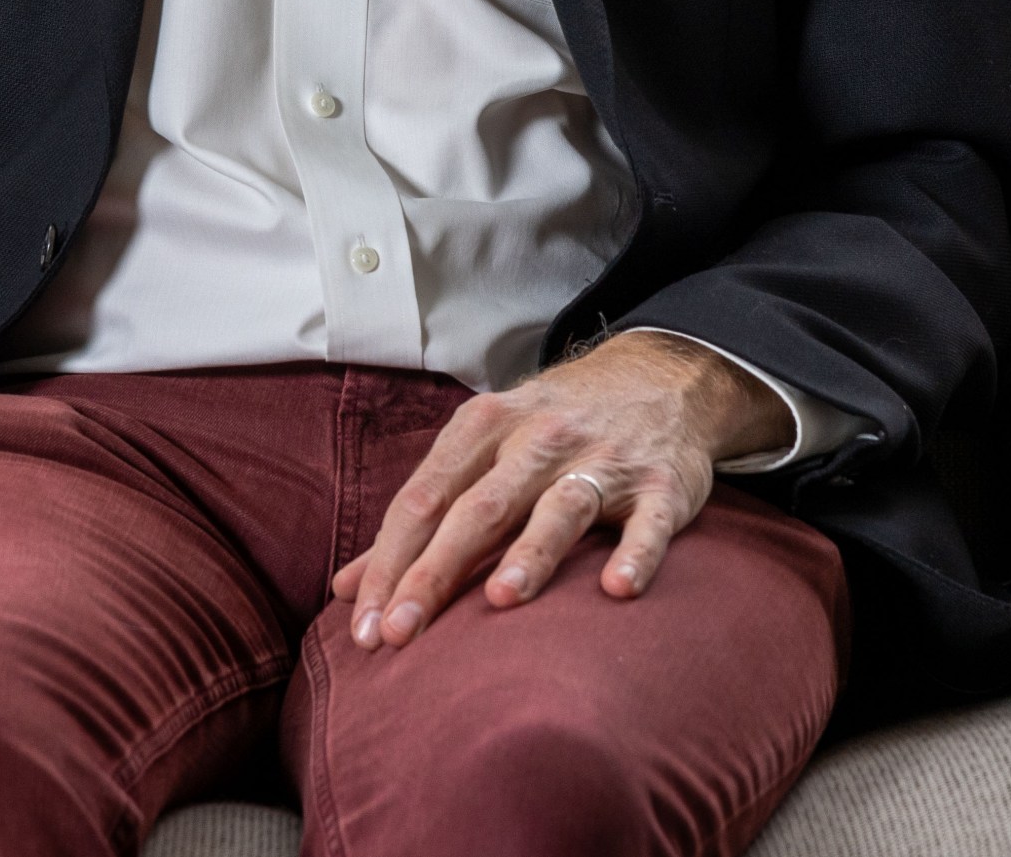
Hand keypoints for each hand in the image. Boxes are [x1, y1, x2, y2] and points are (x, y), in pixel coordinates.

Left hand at [335, 331, 788, 650]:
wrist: (659, 377)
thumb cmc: (552, 430)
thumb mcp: (483, 450)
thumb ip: (422, 518)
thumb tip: (348, 588)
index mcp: (485, 426)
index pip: (425, 498)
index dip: (390, 562)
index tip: (365, 625)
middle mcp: (540, 438)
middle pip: (478, 508)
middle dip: (434, 571)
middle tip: (399, 634)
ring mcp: (604, 459)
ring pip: (559, 509)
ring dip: (530, 553)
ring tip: (498, 600)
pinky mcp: (662, 484)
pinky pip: (649, 521)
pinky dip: (636, 553)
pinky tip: (617, 590)